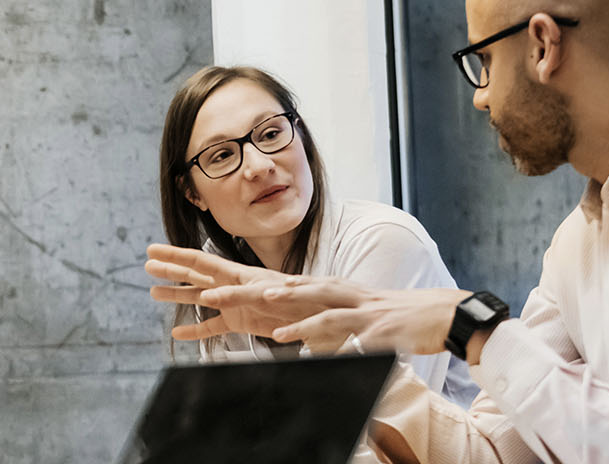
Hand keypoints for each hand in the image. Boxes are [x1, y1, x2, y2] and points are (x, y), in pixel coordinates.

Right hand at [144, 244, 341, 339]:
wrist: (322, 315)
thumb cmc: (301, 300)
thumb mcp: (271, 295)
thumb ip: (240, 296)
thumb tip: (210, 297)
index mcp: (238, 274)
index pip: (200, 262)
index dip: (175, 255)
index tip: (152, 250)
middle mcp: (232, 285)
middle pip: (195, 274)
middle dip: (171, 268)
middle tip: (146, 263)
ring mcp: (234, 304)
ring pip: (198, 298)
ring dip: (177, 295)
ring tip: (153, 293)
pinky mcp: (241, 322)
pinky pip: (213, 327)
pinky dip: (196, 330)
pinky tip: (178, 333)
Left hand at [145, 243, 471, 354]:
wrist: (434, 316)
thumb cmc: (382, 321)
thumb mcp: (333, 324)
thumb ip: (306, 326)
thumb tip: (279, 332)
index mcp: (306, 291)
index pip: (251, 279)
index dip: (212, 273)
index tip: (175, 271)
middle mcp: (315, 289)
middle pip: (257, 281)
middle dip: (217, 279)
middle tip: (186, 282)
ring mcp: (336, 301)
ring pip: (286, 297)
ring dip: (251, 297)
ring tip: (218, 298)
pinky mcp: (358, 319)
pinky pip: (326, 325)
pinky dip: (304, 330)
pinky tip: (281, 338)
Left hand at [267, 282, 472, 354]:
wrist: (452, 314)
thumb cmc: (416, 314)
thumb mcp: (381, 310)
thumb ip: (356, 317)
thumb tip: (333, 334)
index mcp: (360, 293)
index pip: (321, 284)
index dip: (294, 283)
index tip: (268, 282)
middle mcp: (362, 300)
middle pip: (316, 292)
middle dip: (288, 293)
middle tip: (259, 294)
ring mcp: (373, 316)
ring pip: (331, 317)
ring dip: (303, 325)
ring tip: (279, 334)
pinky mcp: (386, 335)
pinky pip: (358, 345)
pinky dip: (341, 352)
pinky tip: (325, 360)